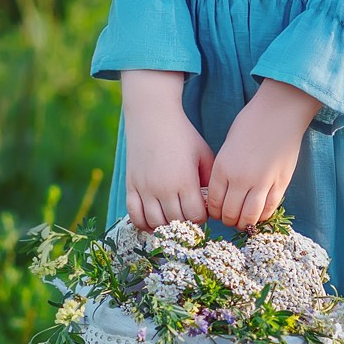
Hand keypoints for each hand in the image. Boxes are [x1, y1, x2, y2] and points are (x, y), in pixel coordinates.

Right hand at [121, 69, 214, 231]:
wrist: (152, 117)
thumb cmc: (182, 135)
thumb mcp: (203, 154)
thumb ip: (209, 180)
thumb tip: (211, 204)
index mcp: (184, 181)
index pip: (195, 216)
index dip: (201, 216)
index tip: (201, 208)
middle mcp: (163, 188)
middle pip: (176, 222)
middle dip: (185, 223)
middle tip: (188, 214)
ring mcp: (145, 189)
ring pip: (156, 223)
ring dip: (166, 226)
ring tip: (173, 220)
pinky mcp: (131, 186)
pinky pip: (135, 216)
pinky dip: (144, 224)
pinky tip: (154, 222)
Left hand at [205, 79, 319, 229]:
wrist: (279, 112)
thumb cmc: (251, 123)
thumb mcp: (228, 145)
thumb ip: (225, 170)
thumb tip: (225, 192)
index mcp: (223, 168)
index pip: (214, 203)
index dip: (214, 213)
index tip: (218, 213)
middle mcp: (240, 179)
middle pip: (230, 213)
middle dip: (228, 220)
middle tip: (230, 219)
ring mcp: (262, 183)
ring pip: (250, 217)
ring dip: (245, 223)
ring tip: (244, 221)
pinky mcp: (280, 183)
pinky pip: (269, 209)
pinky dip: (263, 216)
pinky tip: (259, 214)